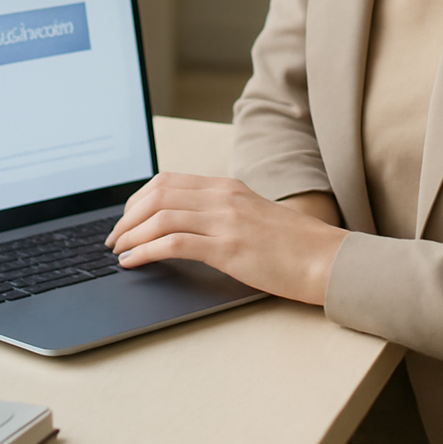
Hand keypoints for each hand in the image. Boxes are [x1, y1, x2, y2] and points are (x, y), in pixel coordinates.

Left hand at [105, 173, 346, 306]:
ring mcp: (225, 221)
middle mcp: (223, 197)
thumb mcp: (255, 218)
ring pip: (160, 216)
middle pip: (158, 194)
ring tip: (118, 251)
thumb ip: (224, 215)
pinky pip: (173, 243)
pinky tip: (134, 262)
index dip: (138, 199)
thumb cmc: (296, 247)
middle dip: (127, 217)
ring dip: (130, 234)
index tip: (125, 219)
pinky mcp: (228, 248)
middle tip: (113, 238)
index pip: (169, 181)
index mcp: (228, 188)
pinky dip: (145, 251)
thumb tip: (188, 228)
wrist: (329, 260)